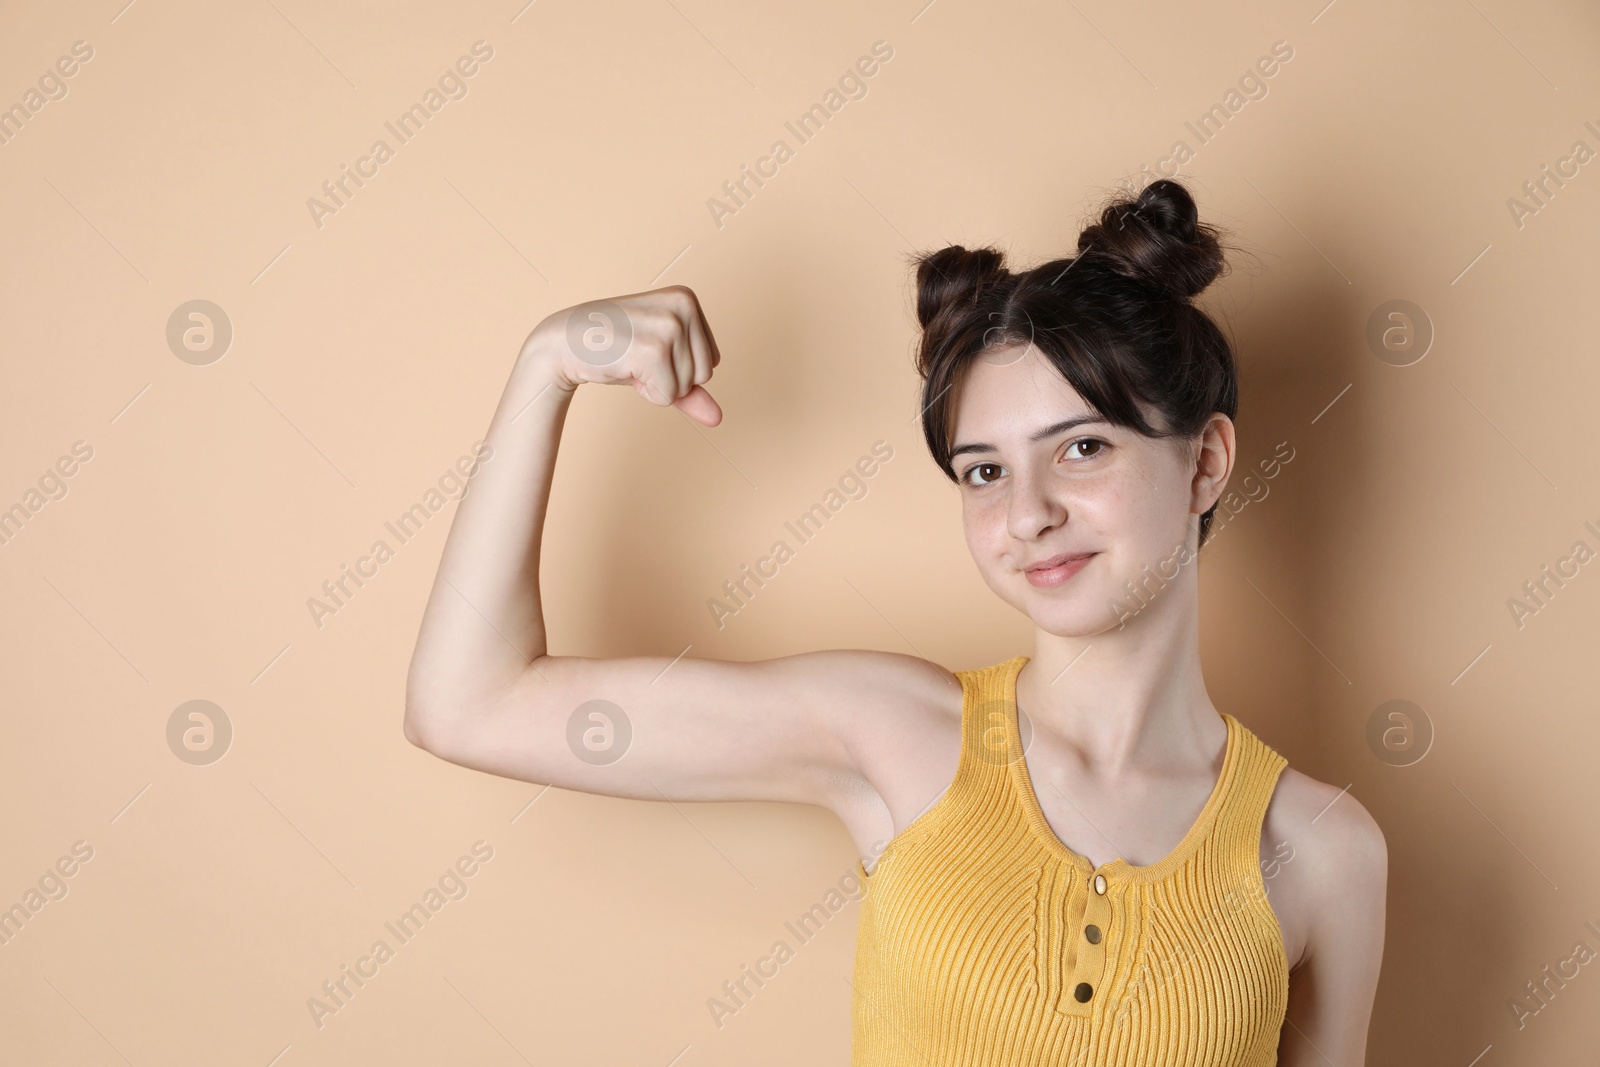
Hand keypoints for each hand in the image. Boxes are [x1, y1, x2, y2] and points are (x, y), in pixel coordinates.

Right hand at [523, 285, 722, 426]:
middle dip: (670, 378)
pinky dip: (646, 393)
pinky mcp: (653, 350)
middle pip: (704, 375)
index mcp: (687, 299)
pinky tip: (624, 368)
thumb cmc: (613, 349)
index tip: (647, 350)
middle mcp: (683, 305)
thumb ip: (691, 388)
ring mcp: (669, 326)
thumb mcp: (658, 362)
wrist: (563, 343)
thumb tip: (718, 418)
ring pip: (687, 387)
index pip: (712, 361)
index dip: (678, 368)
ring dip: (656, 385)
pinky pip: (668, 396)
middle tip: (636, 357)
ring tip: (629, 360)